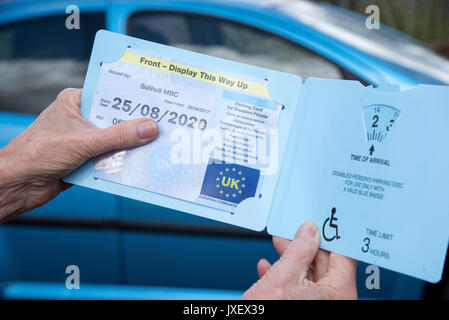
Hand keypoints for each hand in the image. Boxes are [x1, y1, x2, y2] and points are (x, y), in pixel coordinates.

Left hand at [0, 88, 157, 221]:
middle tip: (160, 128)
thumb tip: (148, 128)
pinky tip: (137, 165)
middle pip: (115, 120)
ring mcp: (84, 140)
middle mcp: (80, 119)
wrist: (18, 185)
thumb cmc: (37, 154)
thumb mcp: (84, 141)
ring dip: (129, 147)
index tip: (154, 103)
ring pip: (115, 141)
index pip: (109, 96)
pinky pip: (110, 159)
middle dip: (134, 127)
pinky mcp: (86, 159)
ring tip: (154, 147)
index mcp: (75, 102)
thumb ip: (118, 135)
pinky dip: (121, 163)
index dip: (131, 100)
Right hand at [242, 221, 357, 299]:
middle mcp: (334, 301)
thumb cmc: (271, 313)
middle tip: (296, 229)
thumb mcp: (283, 277)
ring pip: (310, 275)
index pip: (343, 254)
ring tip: (280, 245)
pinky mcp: (303, 307)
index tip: (323, 221)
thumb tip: (309, 231)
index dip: (331, 234)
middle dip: (306, 245)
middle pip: (325, 264)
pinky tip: (270, 267)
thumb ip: (298, 250)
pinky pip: (300, 289)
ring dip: (292, 259)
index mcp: (339, 293)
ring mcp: (320, 306)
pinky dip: (285, 277)